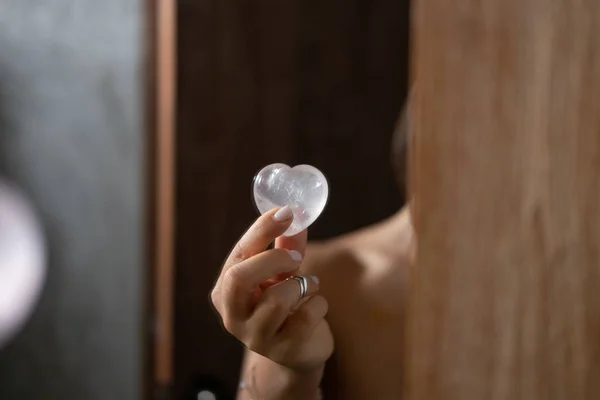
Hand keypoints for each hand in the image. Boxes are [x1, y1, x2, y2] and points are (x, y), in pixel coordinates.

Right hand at [211, 206, 333, 371]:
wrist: (298, 351)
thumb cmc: (285, 304)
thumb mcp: (282, 273)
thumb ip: (286, 245)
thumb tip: (297, 213)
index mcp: (225, 292)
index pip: (237, 255)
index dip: (261, 230)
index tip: (286, 211)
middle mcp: (232, 316)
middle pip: (239, 278)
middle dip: (272, 259)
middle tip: (296, 258)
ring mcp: (255, 337)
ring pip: (277, 299)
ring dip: (302, 284)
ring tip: (309, 285)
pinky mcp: (283, 350)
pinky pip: (305, 316)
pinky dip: (318, 303)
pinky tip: (316, 305)